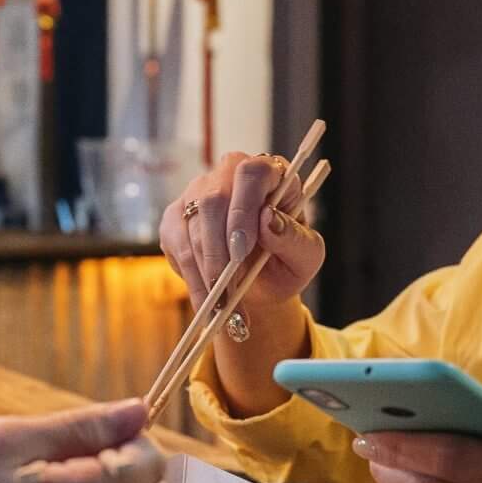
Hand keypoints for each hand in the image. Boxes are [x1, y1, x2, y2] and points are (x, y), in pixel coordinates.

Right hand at [159, 150, 325, 311]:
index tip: (242, 250)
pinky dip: (192, 280)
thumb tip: (268, 220)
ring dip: (206, 273)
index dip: (243, 209)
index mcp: (270, 173)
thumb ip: (294, 239)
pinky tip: (208, 301)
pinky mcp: (176, 218)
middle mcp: (229, 174)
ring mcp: (197, 193)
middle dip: (219, 253)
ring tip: (223, 308)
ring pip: (191, 228)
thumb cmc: (287, 260)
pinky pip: (176, 246)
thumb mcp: (305, 257)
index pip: (251, 173)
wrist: (262, 281)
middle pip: (213, 200)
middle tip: (228, 292)